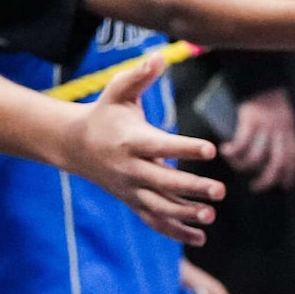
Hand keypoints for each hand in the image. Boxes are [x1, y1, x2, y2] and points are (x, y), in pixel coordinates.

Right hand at [58, 56, 221, 244]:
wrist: (74, 144)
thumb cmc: (105, 113)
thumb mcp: (118, 91)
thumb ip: (139, 76)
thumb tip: (160, 55)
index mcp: (132, 141)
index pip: (161, 146)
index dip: (185, 148)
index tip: (211, 149)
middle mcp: (130, 169)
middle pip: (163, 182)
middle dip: (191, 188)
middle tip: (220, 191)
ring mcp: (130, 189)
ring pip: (158, 207)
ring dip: (184, 214)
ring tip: (210, 217)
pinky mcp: (132, 201)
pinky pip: (153, 221)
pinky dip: (175, 232)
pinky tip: (200, 238)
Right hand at [226, 86, 294, 193]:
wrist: (262, 79)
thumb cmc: (271, 102)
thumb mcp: (283, 119)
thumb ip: (281, 137)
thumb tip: (270, 161)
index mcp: (289, 132)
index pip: (293, 159)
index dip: (289, 174)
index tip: (283, 186)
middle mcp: (280, 131)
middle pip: (276, 164)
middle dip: (266, 180)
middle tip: (255, 186)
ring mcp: (265, 126)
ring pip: (256, 157)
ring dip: (242, 165)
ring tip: (235, 163)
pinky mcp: (250, 120)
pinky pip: (241, 143)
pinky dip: (232, 151)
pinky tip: (225, 150)